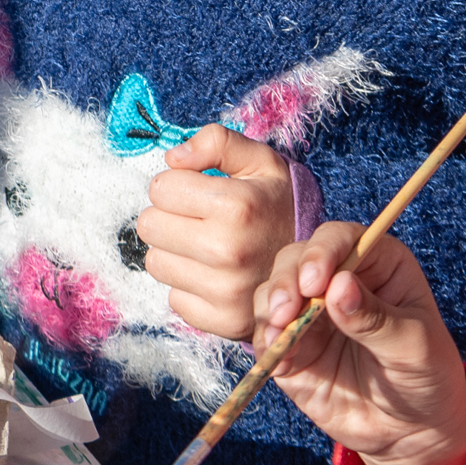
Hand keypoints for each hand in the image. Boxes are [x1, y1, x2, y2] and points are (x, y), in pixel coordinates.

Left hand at [137, 126, 296, 340]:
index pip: (160, 188)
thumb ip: (216, 143)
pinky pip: (174, 298)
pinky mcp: (223, 321)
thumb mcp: (259, 161)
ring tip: (205, 245)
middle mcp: (229, 251)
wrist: (316, 263)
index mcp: (237, 206)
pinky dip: (188, 285)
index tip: (197, 190)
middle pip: (149, 226)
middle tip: (198, 219)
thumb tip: (173, 159)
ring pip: (156, 263)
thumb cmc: (278, 205)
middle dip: (168, 216)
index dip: (176, 184)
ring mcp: (226, 291)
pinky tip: (214, 274)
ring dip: (174, 252)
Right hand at [255, 227, 465, 464]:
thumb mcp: (415, 347)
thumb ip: (377, 318)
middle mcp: (337, 279)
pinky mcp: (291, 347)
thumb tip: (339, 286)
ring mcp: (309, 313)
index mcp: (376, 264)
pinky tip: (276, 354)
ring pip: (273, 290)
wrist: (411, 429)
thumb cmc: (426, 375)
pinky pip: (265, 334)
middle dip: (287, 281)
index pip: (340, 239)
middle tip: (286, 312)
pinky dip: (264, 340)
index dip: (322, 253)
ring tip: (279, 332)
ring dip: (269, 307)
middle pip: (296, 259)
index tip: (315, 282)